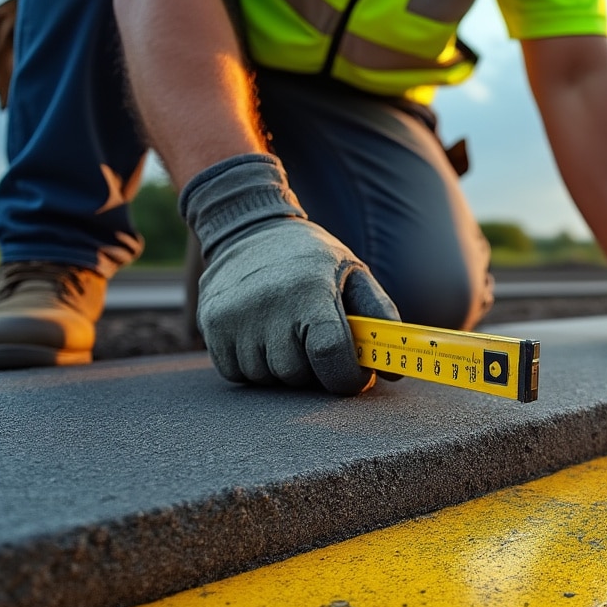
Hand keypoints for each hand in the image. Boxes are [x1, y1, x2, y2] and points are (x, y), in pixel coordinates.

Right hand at [182, 154, 399, 393]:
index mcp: (309, 291)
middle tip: (317, 343)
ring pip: (268, 377)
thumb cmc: (311, 259)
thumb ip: (379, 317)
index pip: (329, 353)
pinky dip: (255, 366)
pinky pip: (239, 373)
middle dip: (315, 369)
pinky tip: (263, 336)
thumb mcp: (353, 274)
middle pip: (297, 373)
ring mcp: (234, 317)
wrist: (249, 229)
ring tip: (288, 333)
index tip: (353, 376)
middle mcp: (268, 304)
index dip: (346, 376)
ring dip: (284, 368)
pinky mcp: (211, 325)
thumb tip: (395, 371)